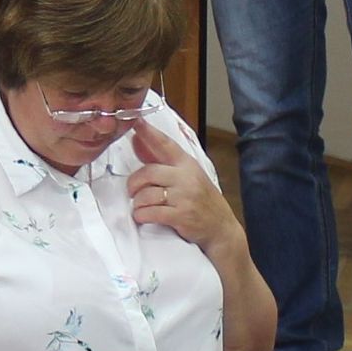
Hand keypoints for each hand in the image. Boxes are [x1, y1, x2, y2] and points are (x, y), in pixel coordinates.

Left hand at [127, 123, 243, 264]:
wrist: (221, 228)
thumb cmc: (201, 200)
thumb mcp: (186, 176)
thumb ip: (160, 160)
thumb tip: (137, 141)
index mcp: (187, 164)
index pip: (165, 144)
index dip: (149, 133)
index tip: (135, 122)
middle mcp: (186, 178)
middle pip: (149, 172)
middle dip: (134, 183)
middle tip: (131, 191)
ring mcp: (185, 197)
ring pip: (147, 194)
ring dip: (137, 202)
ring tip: (140, 206)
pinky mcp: (181, 216)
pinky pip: (152, 212)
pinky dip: (142, 215)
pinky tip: (143, 216)